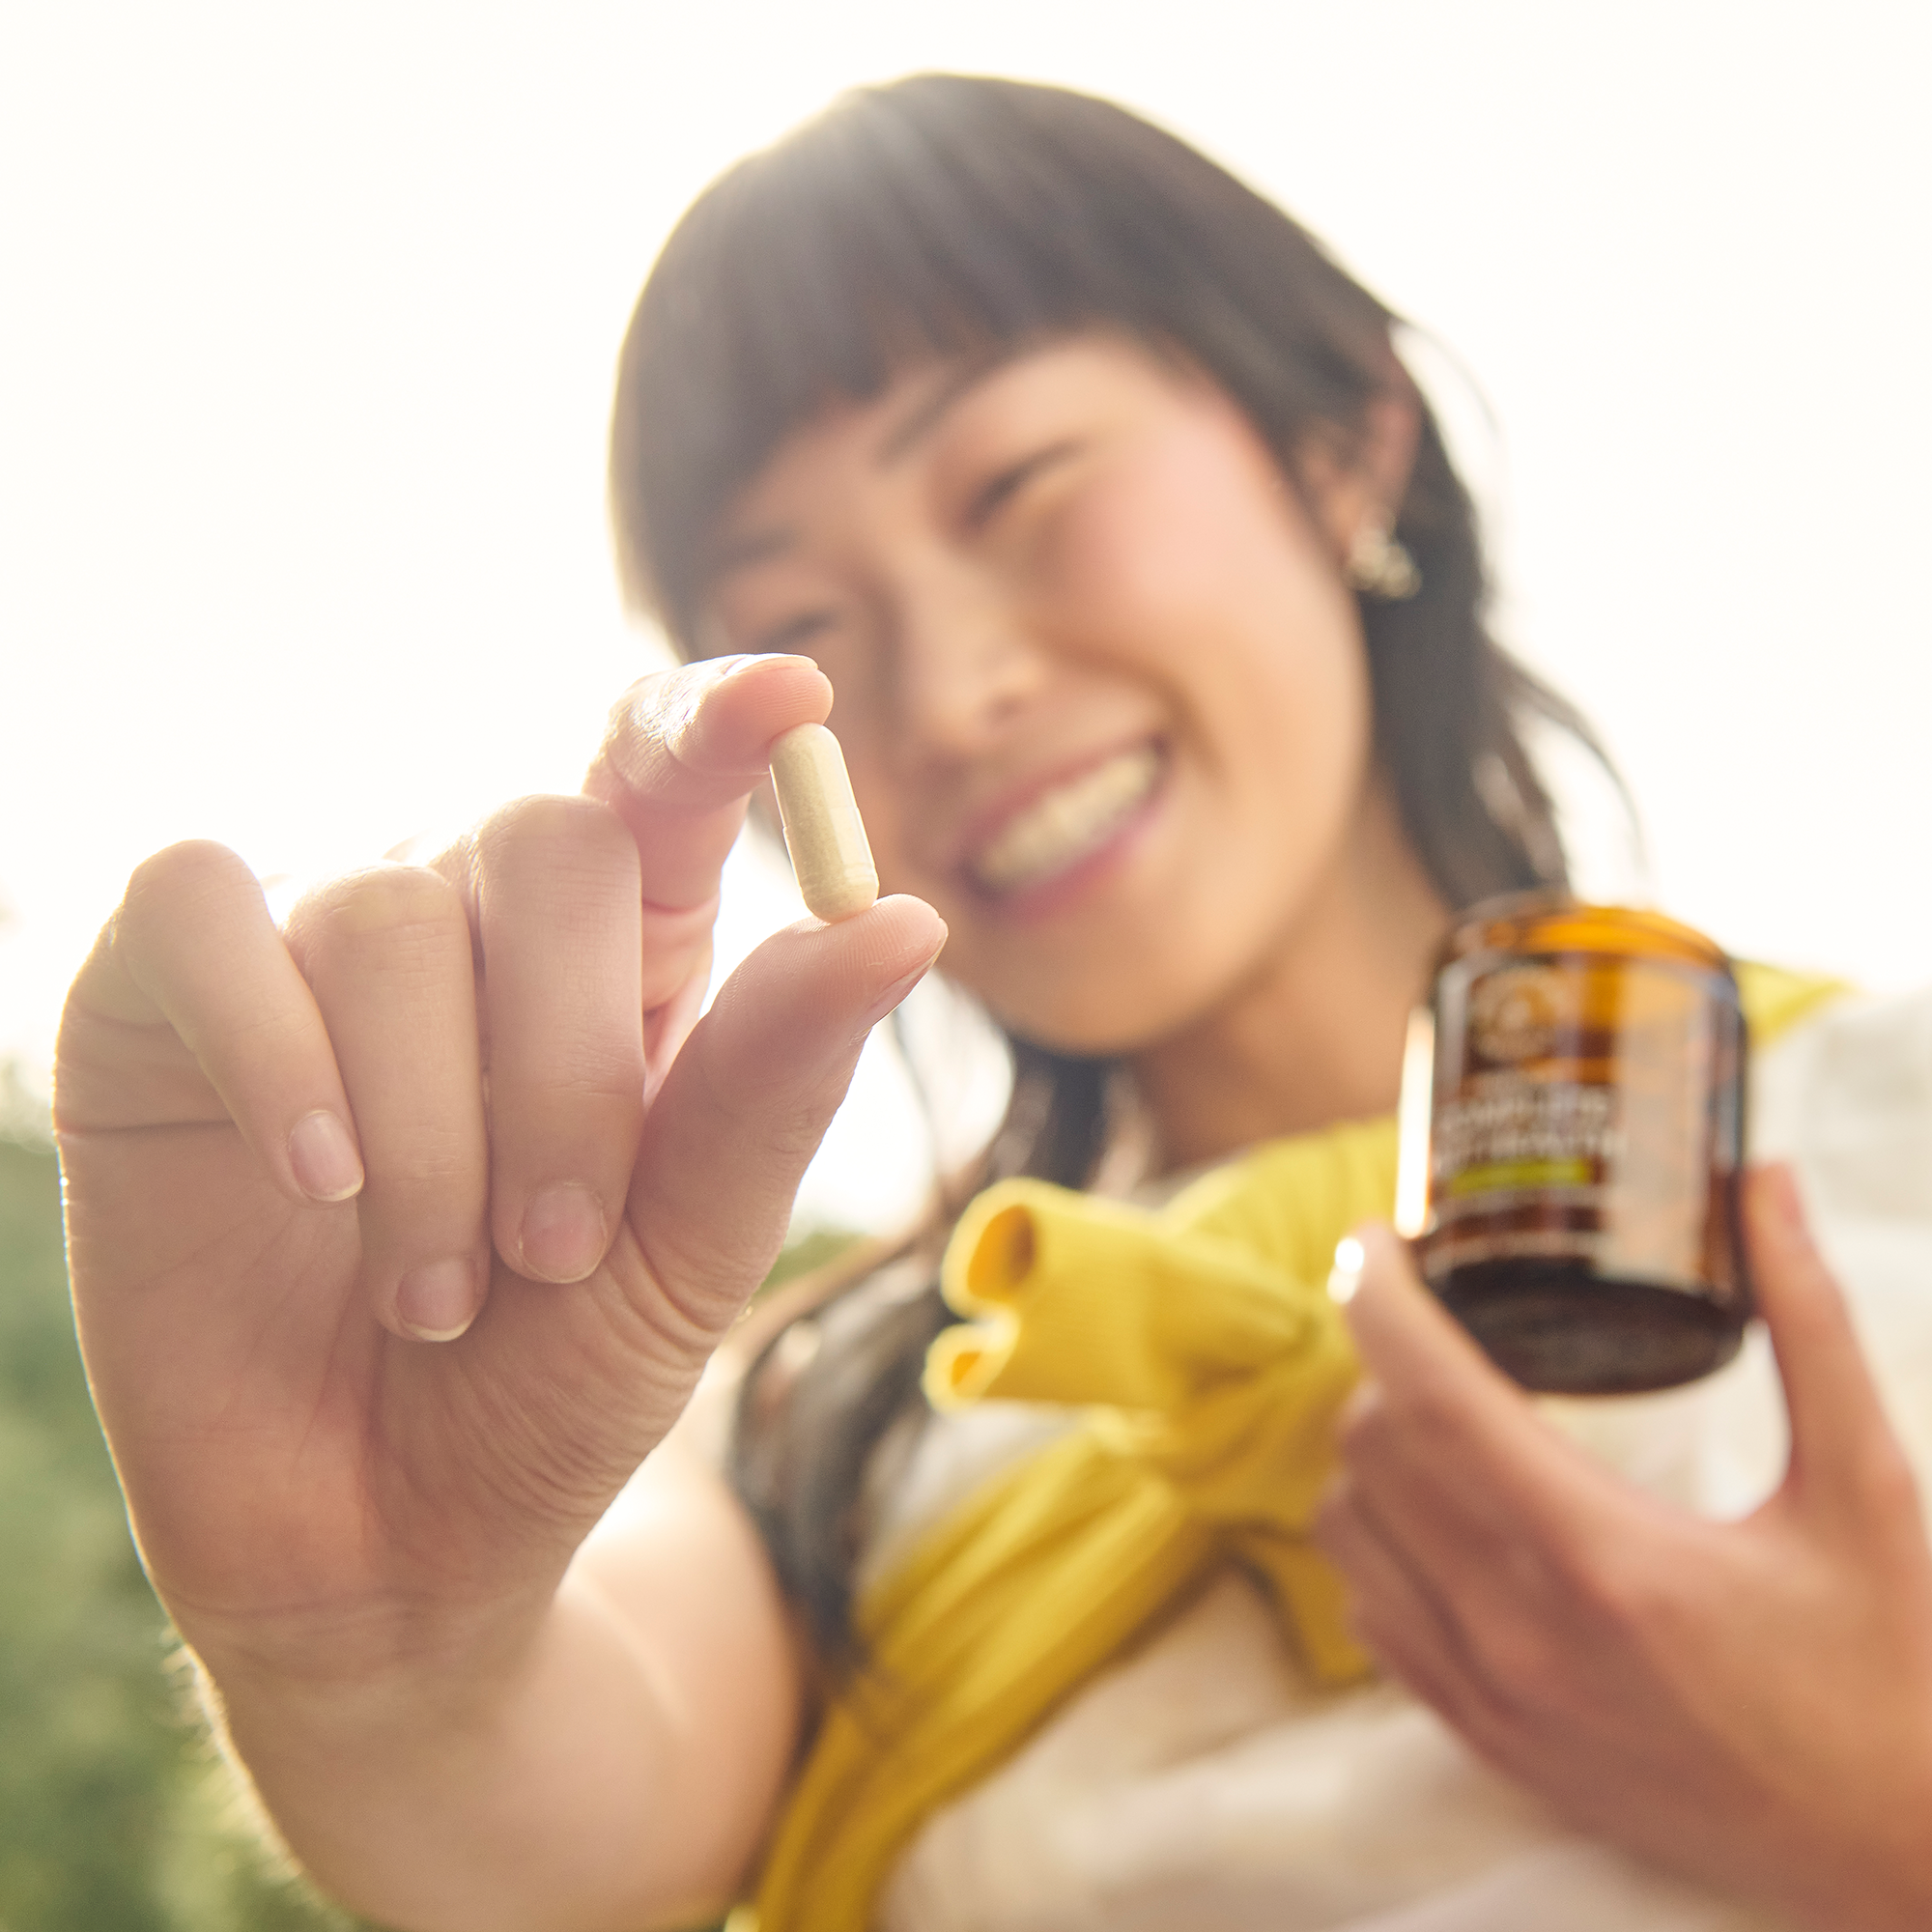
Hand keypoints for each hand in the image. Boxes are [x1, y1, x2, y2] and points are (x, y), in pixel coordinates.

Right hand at [53, 651, 941, 1781]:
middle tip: (558, 1253)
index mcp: (615, 958)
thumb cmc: (553, 1386)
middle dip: (567, 1061)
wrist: (384, 1546)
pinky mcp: (155, 998)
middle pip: (542, 842)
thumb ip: (772, 1084)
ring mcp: (307, 947)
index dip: (716, 726)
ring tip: (440, 1289)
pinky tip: (320, 1176)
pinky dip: (275, 1045)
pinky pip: (203, 916)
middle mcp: (466, 919)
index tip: (790, 697)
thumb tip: (902, 919)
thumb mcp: (688, 1252)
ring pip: (386, 914)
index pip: (660, 781)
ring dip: (434, 1127)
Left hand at [1316, 1168, 1931, 1931]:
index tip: (1372, 1234)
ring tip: (1439, 1407)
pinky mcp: (1489, 1745)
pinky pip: (1371, 1617)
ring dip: (1371, 1449)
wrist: (1903, 1859)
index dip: (1377, 1295)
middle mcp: (1521, 1633)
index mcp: (1603, 1558)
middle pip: (1373, 1446)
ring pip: (1349, 1529)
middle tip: (1438, 1314)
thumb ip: (1807, 1321)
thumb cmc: (1894, 1670)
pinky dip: (1378, 1543)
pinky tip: (1441, 1514)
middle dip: (1385, 1356)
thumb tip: (1759, 1179)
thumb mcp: (1864, 1487)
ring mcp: (1493, 1699)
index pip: (1430, 1394)